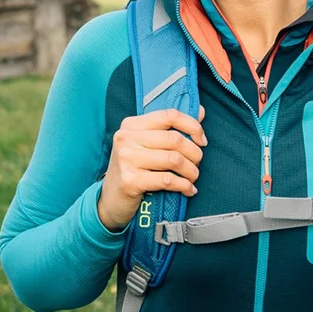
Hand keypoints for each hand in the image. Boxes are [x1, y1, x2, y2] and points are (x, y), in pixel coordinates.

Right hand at [95, 106, 206, 231]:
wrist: (110, 200)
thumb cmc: (133, 169)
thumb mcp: (146, 144)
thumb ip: (171, 127)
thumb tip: (201, 111)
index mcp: (131, 125)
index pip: (169, 115)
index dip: (192, 126)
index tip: (202, 141)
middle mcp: (126, 138)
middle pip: (175, 139)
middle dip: (194, 153)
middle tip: (197, 164)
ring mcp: (126, 159)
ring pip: (174, 159)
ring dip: (191, 171)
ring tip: (193, 177)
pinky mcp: (130, 181)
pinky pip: (168, 180)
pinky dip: (184, 185)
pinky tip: (188, 189)